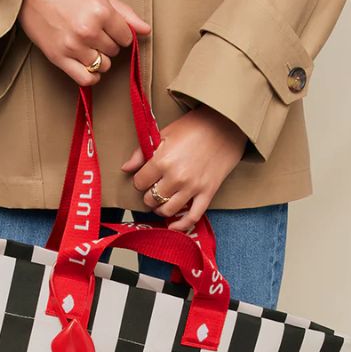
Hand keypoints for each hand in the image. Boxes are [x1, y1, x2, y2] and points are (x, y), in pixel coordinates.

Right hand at [18, 0, 150, 85]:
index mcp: (100, 11)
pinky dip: (90, 76)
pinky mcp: (59, 58)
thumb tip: (146, 30)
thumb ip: (124, 13)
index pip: (126, 37)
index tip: (109, 28)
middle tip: (93, 32)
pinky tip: (86, 65)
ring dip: (99, 59)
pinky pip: (86, 79)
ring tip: (87, 46)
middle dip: (108, 44)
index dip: (120, 33)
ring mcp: (74, 47)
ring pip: (103, 66)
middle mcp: (88, 31)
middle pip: (114, 52)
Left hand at [121, 106, 247, 230]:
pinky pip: (192, 217)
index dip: (140, 181)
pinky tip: (173, 225)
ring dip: (160, 210)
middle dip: (148, 196)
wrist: (225, 126)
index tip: (145, 177)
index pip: (139, 183)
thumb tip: (125, 168)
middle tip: (153, 189)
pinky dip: (181, 225)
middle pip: (151, 199)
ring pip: (167, 211)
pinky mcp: (207, 193)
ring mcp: (192, 187)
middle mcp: (176, 177)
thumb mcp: (163, 134)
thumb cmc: (194, 127)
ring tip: (161, 202)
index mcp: (162, 161)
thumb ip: (141, 153)